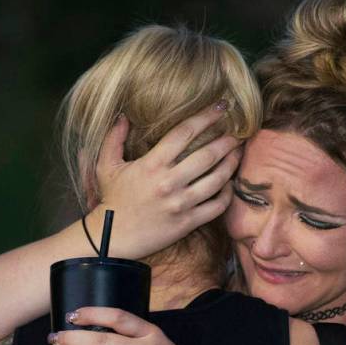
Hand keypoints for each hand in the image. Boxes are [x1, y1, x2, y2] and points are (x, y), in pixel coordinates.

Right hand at [86, 103, 242, 259]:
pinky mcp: (187, 223)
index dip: (206, 116)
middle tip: (239, 131)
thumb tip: (123, 116)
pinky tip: (229, 184)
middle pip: (208, 155)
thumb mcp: (106, 166)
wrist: (112, 237)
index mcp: (152, 164)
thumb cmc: (111, 199)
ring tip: (239, 152)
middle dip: (227, 140)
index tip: (221, 106)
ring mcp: (180, 204)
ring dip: (232, 163)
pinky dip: (227, 194)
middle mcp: (169, 182)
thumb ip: (114, 138)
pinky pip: (216, 206)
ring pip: (217, 179)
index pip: (185, 133)